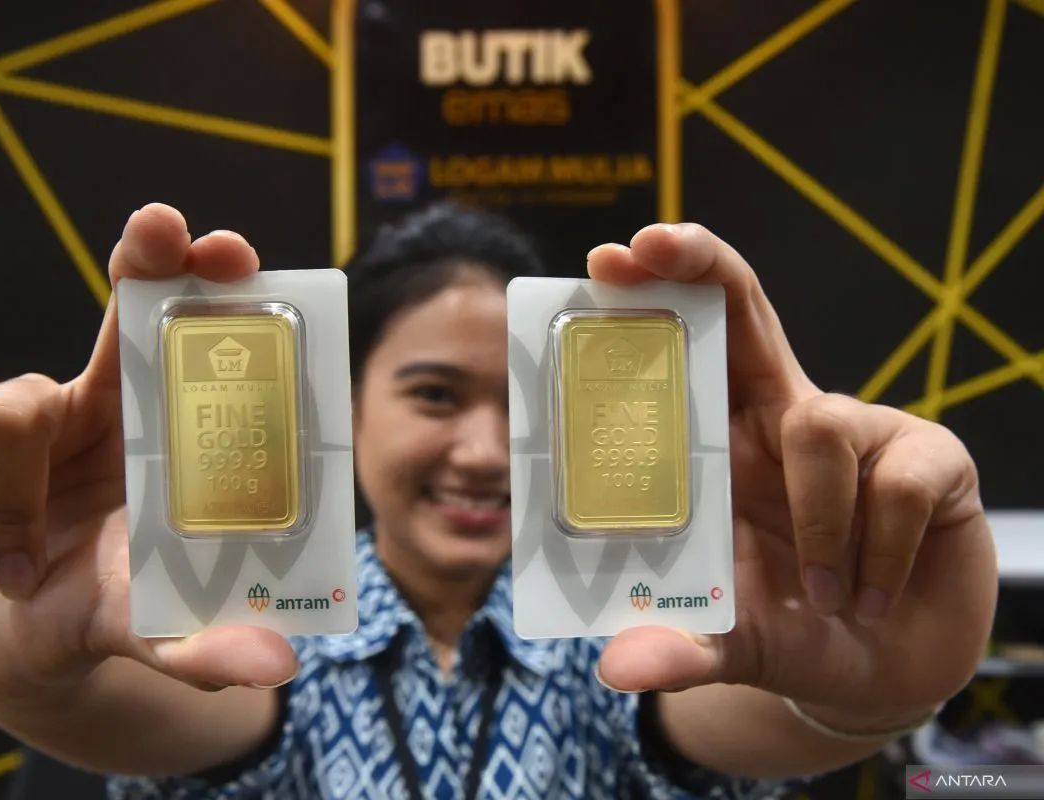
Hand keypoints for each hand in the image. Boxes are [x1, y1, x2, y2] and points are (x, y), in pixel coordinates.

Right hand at [0, 204, 298, 706]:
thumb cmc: (93, 607)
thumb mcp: (150, 628)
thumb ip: (204, 645)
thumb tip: (277, 668)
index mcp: (161, 431)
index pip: (196, 341)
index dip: (209, 284)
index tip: (229, 253)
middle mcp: (101, 401)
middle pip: (127, 294)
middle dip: (145, 253)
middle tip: (164, 228)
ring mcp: (22, 410)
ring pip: (13, 412)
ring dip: (12, 505)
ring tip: (18, 567)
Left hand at [586, 224, 995, 729]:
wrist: (885, 673)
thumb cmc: (793, 630)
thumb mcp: (729, 642)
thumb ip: (679, 648)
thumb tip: (615, 669)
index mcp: (725, 444)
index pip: (691, 349)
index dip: (657, 297)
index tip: (607, 261)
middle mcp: (786, 420)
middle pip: (744, 312)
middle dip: (700, 265)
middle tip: (652, 243)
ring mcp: (862, 431)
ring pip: (818, 423)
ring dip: (816, 522)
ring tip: (824, 592)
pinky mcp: (933, 459)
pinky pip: (899, 482)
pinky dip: (880, 550)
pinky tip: (873, 591)